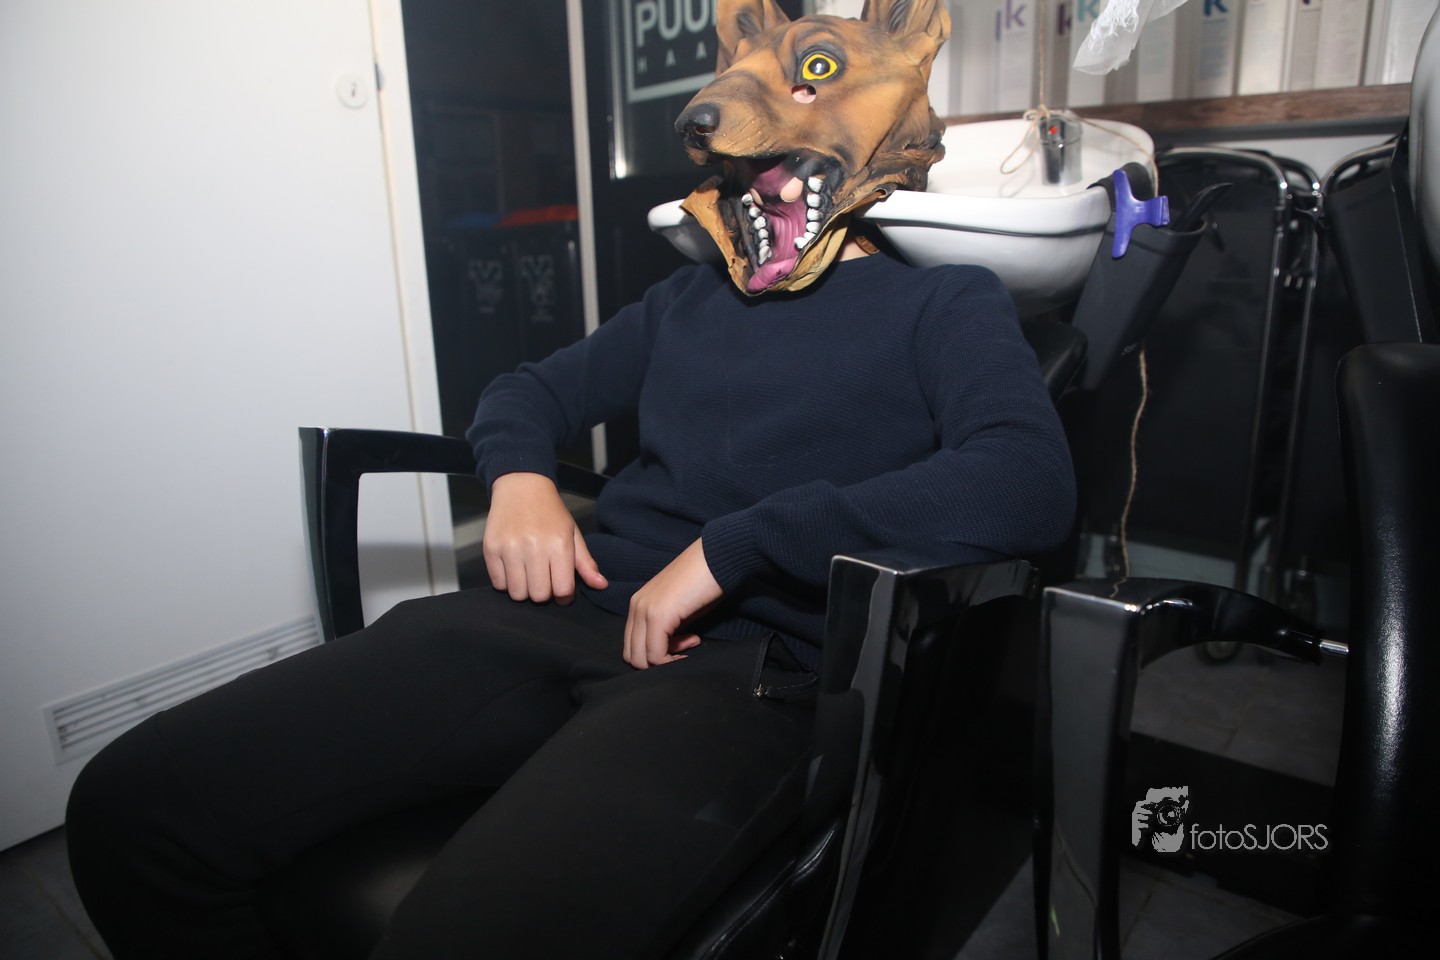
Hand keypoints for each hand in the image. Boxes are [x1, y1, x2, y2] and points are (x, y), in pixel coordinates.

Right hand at [483, 472, 606, 603]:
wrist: (521, 487)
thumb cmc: (550, 513)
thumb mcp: (572, 533)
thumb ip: (585, 563)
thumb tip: (601, 585)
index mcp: (558, 544)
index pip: (562, 590)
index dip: (564, 596)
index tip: (562, 590)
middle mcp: (533, 547)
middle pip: (539, 595)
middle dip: (544, 593)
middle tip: (544, 580)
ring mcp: (509, 548)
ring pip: (517, 593)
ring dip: (524, 590)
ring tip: (529, 575)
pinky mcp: (491, 549)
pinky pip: (498, 584)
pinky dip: (506, 582)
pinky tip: (514, 568)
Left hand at [624, 539, 721, 668]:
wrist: (718, 556)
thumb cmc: (705, 580)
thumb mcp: (680, 608)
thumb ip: (669, 628)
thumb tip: (668, 648)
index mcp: (638, 603)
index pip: (633, 645)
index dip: (658, 652)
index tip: (685, 640)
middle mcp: (636, 606)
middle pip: (633, 655)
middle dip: (659, 660)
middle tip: (687, 645)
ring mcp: (644, 610)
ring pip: (641, 659)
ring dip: (666, 661)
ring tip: (692, 641)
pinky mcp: (657, 616)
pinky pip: (656, 654)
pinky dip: (672, 660)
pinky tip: (693, 642)